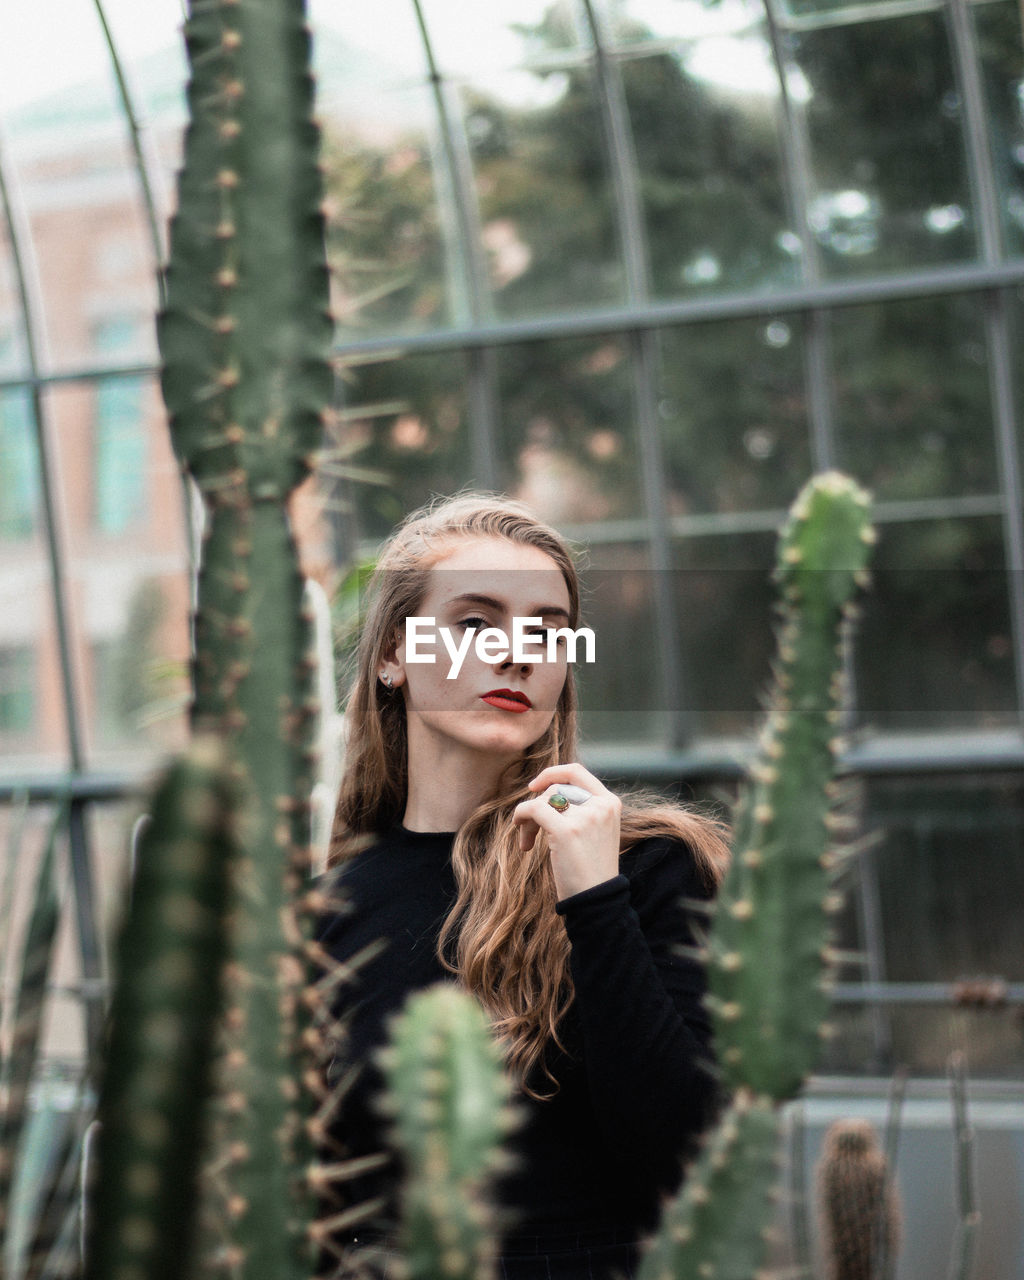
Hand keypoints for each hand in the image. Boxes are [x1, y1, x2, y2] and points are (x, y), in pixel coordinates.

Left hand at [512, 763, 621, 900]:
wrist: (597, 901)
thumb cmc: (591, 871)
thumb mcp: (596, 832)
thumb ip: (582, 809)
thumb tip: (547, 792)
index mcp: (610, 803)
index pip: (577, 772)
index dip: (552, 773)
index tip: (534, 787)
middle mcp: (600, 805)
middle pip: (555, 790)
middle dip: (537, 806)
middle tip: (529, 831)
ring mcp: (585, 816)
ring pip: (543, 800)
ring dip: (529, 819)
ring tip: (528, 842)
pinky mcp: (567, 829)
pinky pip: (533, 809)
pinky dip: (521, 817)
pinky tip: (523, 839)